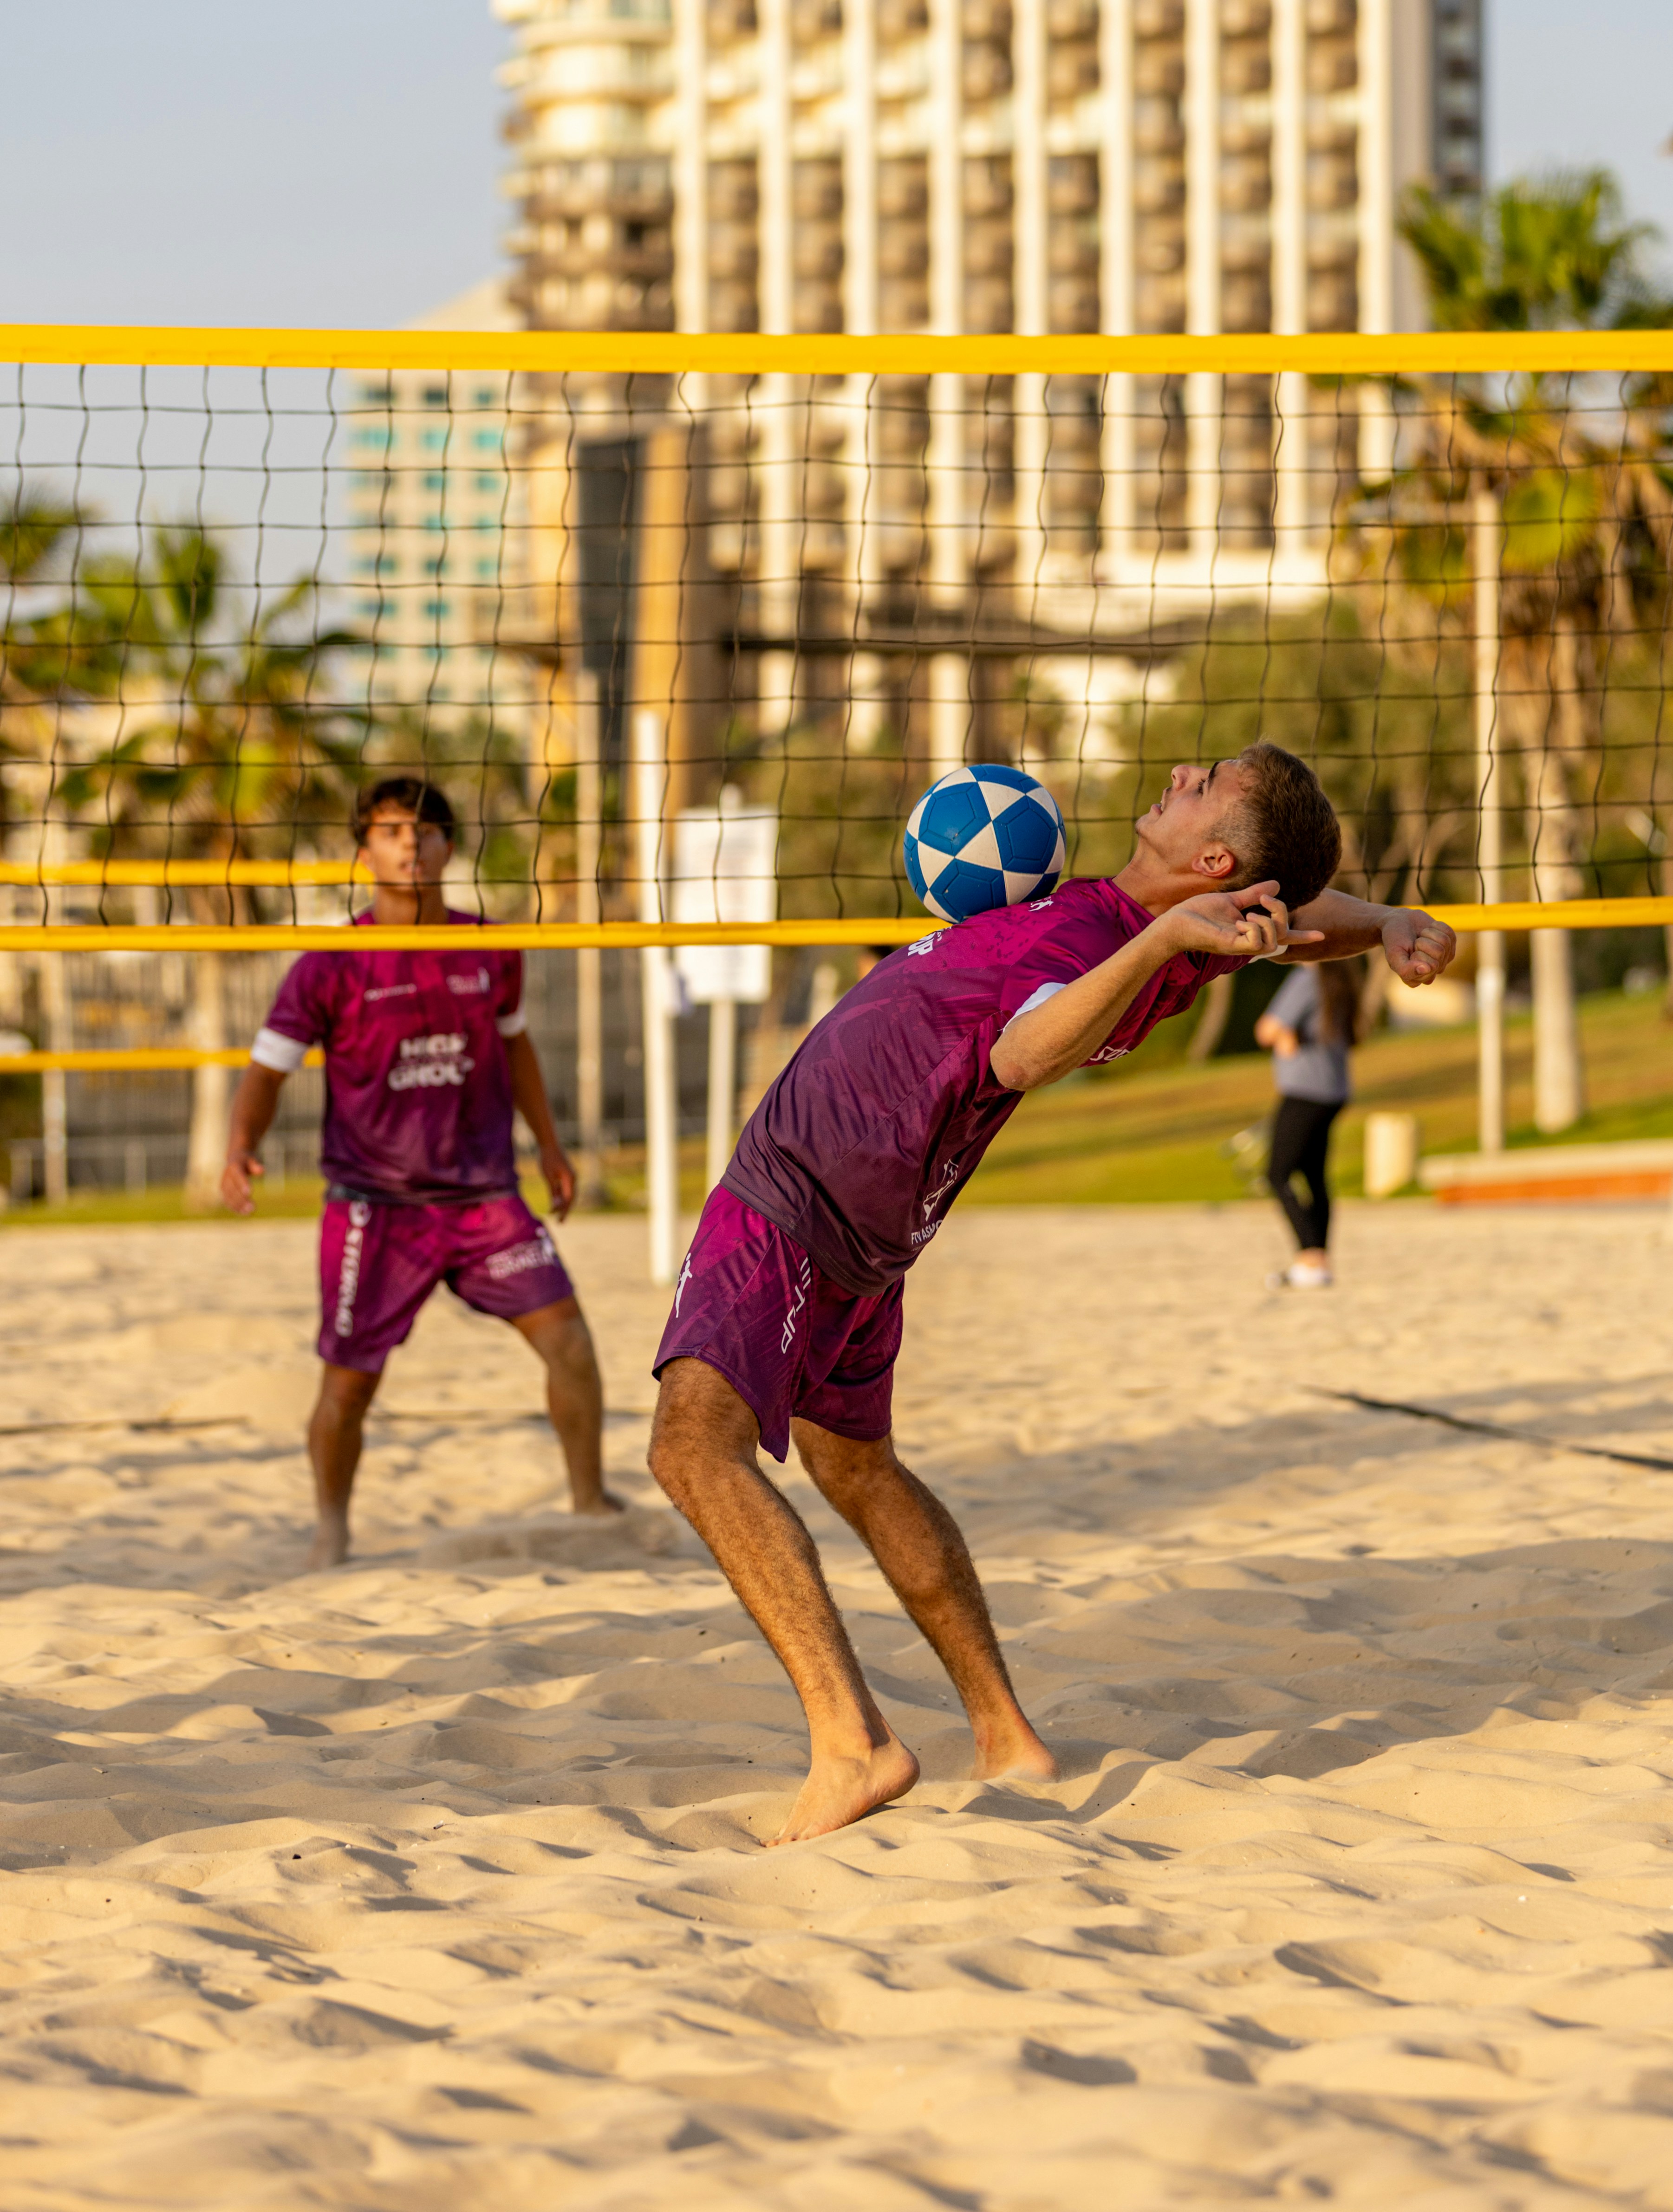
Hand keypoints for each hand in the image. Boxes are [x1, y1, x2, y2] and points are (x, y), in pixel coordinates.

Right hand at [221, 1149, 263, 1215]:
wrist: (233, 1160)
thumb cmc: (246, 1161)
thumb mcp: (251, 1160)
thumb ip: (255, 1166)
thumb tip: (261, 1170)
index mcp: (233, 1167)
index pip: (237, 1175)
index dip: (242, 1184)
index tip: (249, 1193)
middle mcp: (226, 1176)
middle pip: (232, 1189)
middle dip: (241, 1199)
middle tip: (252, 1208)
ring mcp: (223, 1184)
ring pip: (228, 1196)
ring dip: (237, 1205)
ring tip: (248, 1212)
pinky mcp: (223, 1191)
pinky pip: (227, 1200)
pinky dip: (234, 1207)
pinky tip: (243, 1212)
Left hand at [540, 1144, 576, 1221]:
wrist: (549, 1144)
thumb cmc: (547, 1159)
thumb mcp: (548, 1176)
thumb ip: (553, 1192)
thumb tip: (556, 1206)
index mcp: (570, 1179)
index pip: (569, 1199)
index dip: (564, 1211)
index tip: (559, 1220)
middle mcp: (573, 1179)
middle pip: (571, 1199)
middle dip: (565, 1210)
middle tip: (560, 1222)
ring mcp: (570, 1177)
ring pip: (569, 1195)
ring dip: (563, 1205)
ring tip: (557, 1215)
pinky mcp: (566, 1176)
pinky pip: (565, 1190)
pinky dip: (561, 1198)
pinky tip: (555, 1204)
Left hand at [1164, 881, 1325, 960]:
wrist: (1176, 921)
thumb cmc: (1199, 913)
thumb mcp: (1231, 900)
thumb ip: (1253, 895)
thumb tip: (1276, 886)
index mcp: (1251, 931)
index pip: (1281, 935)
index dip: (1302, 935)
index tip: (1323, 935)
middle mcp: (1249, 941)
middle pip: (1282, 934)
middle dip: (1281, 913)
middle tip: (1265, 899)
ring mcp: (1241, 945)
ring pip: (1272, 942)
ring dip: (1267, 923)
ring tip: (1248, 914)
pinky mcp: (1230, 946)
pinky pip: (1255, 944)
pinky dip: (1255, 930)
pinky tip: (1242, 921)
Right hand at [1382, 908, 1455, 986]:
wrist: (1398, 921)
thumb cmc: (1395, 939)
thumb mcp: (1394, 955)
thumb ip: (1405, 969)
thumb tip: (1426, 970)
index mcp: (1416, 979)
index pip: (1431, 966)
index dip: (1418, 953)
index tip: (1408, 950)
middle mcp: (1431, 972)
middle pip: (1439, 953)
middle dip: (1424, 941)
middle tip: (1414, 942)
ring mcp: (1442, 960)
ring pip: (1445, 941)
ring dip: (1429, 933)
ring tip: (1420, 935)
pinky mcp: (1449, 946)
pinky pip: (1449, 933)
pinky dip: (1436, 927)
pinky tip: (1427, 930)